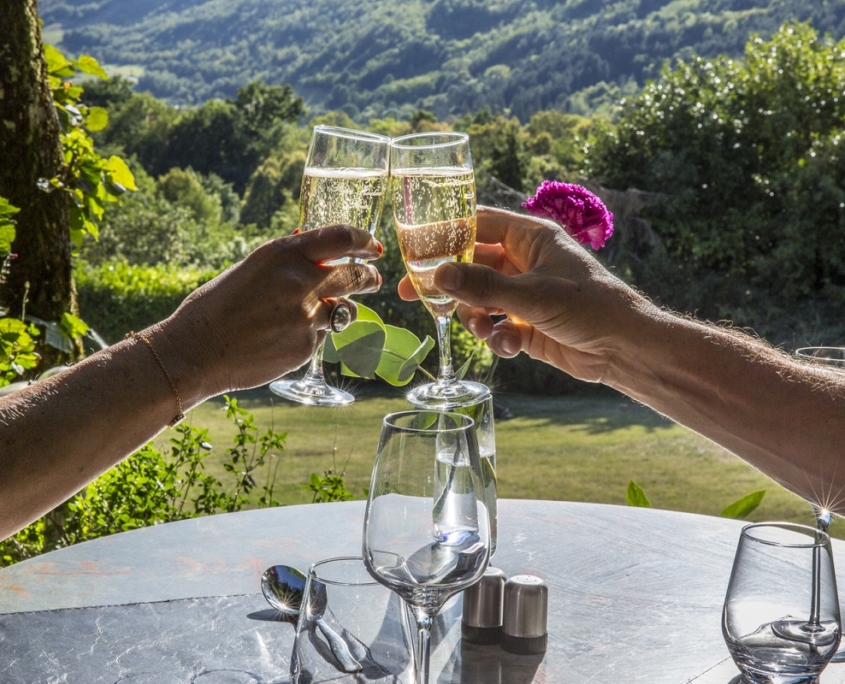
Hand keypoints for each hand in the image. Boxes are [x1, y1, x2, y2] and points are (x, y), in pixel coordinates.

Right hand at [160, 224, 382, 400]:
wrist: (196, 351)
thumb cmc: (216, 307)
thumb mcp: (250, 269)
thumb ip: (286, 261)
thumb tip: (314, 247)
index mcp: (282, 254)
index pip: (341, 237)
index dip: (363, 241)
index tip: (372, 246)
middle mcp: (300, 282)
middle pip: (355, 276)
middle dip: (369, 278)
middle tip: (372, 279)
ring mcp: (307, 317)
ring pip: (345, 311)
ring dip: (340, 310)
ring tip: (321, 314)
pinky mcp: (307, 346)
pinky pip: (324, 336)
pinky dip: (313, 335)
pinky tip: (285, 337)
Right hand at [398, 206, 644, 382]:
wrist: (625, 349)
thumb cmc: (590, 306)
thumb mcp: (532, 295)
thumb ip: (483, 286)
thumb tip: (437, 275)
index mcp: (530, 238)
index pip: (478, 225)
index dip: (445, 235)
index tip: (415, 249)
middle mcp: (524, 263)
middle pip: (471, 266)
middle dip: (448, 284)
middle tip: (413, 294)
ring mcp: (523, 295)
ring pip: (479, 301)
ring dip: (474, 318)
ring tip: (482, 331)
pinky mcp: (525, 326)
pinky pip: (494, 328)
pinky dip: (496, 339)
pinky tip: (510, 347)